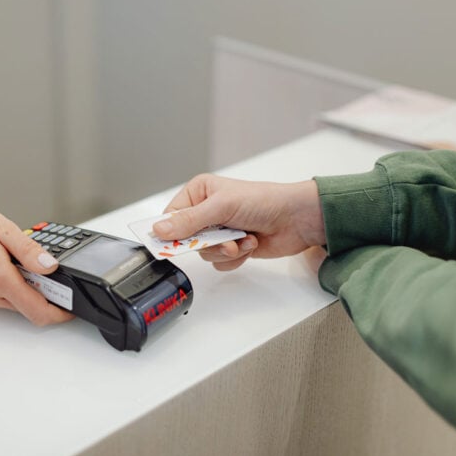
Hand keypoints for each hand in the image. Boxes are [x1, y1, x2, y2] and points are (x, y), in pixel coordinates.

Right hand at [0, 192, 72, 325]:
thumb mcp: (1, 227)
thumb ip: (29, 250)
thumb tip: (51, 266)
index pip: (37, 310)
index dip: (60, 312)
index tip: (72, 306)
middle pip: (28, 307)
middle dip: (45, 294)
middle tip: (51, 270)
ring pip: (15, 302)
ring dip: (27, 287)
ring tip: (21, 257)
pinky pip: (2, 296)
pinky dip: (12, 284)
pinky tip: (6, 262)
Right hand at [153, 174, 325, 270]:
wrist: (296, 219)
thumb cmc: (263, 201)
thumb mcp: (221, 207)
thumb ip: (189, 221)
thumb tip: (159, 230)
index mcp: (199, 193)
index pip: (171, 216)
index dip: (170, 232)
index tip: (170, 244)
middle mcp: (207, 211)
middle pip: (186, 239)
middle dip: (207, 243)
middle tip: (223, 239)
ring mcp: (220, 230)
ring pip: (204, 253)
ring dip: (225, 250)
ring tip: (243, 239)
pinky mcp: (233, 247)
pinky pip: (220, 262)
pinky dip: (236, 257)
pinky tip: (250, 244)